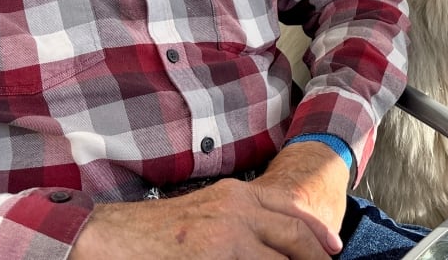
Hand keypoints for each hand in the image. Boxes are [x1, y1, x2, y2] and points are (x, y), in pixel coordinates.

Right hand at [69, 143, 349, 259]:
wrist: (114, 238)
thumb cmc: (159, 232)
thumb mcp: (208, 211)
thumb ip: (241, 221)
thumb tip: (271, 243)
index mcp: (238, 194)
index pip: (292, 210)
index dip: (318, 232)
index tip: (333, 249)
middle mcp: (238, 208)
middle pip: (295, 235)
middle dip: (316, 256)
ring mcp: (227, 235)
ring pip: (278, 257)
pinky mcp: (214, 257)